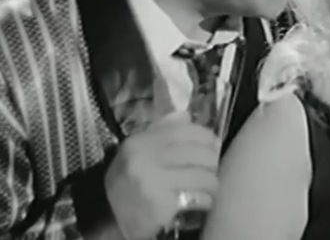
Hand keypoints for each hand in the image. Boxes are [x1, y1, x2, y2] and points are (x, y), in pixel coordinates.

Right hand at [104, 112, 219, 239]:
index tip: (215, 144)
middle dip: (212, 161)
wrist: (107, 222)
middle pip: (198, 153)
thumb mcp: (136, 152)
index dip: (206, 136)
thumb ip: (161, 131)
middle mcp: (144, 159)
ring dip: (212, 182)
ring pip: (202, 176)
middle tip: (213, 168)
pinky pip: (198, 197)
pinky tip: (203, 201)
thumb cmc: (127, 183)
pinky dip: (206, 199)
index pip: (184, 131)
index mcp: (139, 143)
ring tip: (210, 186)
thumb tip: (187, 115)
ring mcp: (152, 183)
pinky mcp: (161, 206)